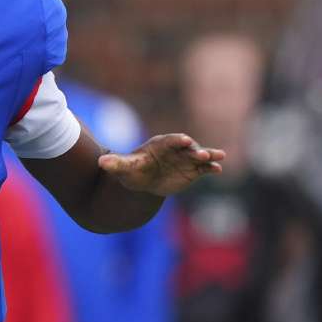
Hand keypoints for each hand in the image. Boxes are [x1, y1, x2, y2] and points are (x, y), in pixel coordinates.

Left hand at [98, 133, 223, 196]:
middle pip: (187, 148)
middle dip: (195, 150)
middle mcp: (175, 150)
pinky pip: (204, 168)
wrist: (143, 181)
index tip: (185, 140)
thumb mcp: (123, 168)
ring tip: (220, 157)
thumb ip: (115, 164)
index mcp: (160, 145)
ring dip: (209, 156)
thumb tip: (101, 162)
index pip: (170, 140)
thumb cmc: (132, 171)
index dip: (177, 140)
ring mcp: (185, 159)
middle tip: (202, 153)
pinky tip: (218, 170)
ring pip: (199, 156)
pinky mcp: (193, 170)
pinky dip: (211, 168)